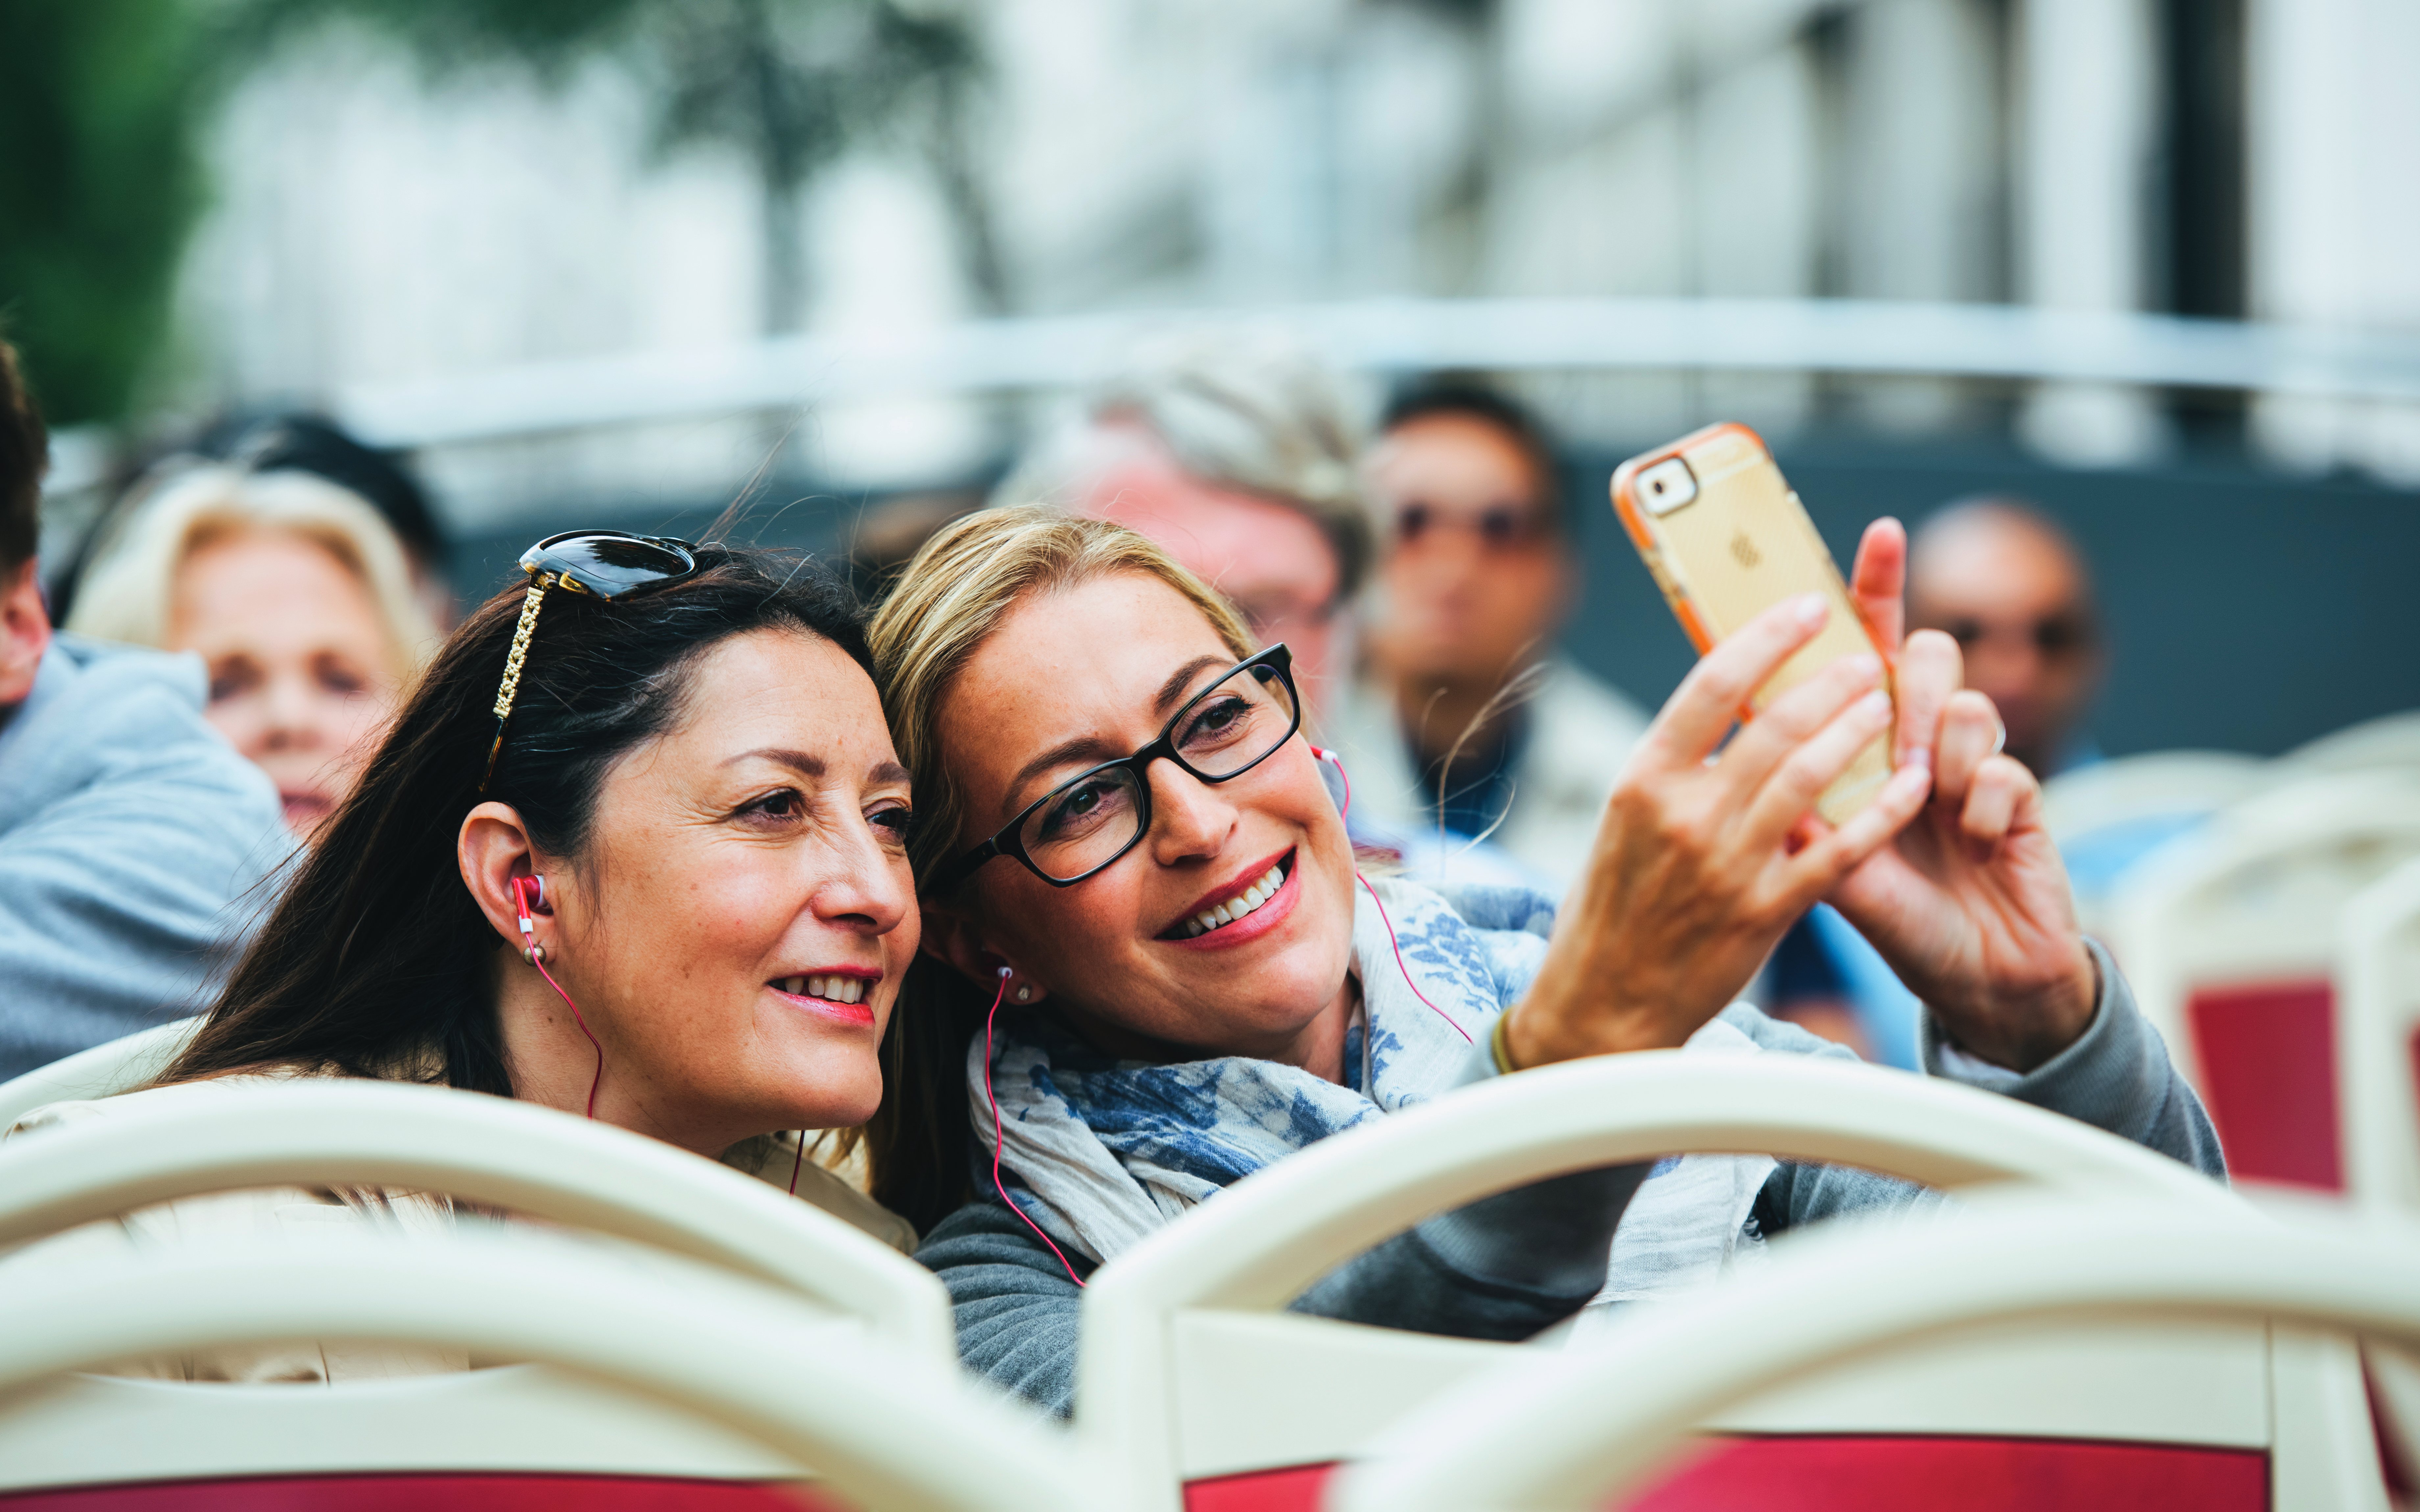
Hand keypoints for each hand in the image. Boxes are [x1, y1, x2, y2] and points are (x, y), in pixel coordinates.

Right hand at [1505, 592, 1932, 1068]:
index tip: (1808, 607)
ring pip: (1811, 778)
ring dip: (1858, 732)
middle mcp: (1686, 815)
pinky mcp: (1765, 913)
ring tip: (1888, 703)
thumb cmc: (1610, 908)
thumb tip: (1724, 711)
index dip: (1768, 637)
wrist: (1603, 1004)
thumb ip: (1674, 771)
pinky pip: (1839, 850)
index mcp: (1643, 781)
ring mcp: (1728, 864)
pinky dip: (1880, 813)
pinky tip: (1912, 785)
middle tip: (1868, 656)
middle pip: (1774, 724)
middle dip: (1831, 681)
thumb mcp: (1623, 822)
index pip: (1712, 684)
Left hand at [1824, 520, 2097, 1070]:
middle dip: (1909, 689)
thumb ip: (1799, 800)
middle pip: (1924, 656)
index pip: (1865, 651)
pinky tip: (1977, 845)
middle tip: (1898, 743)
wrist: (1974, 979)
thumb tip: (1747, 736)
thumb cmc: (1897, 917)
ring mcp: (1971, 765)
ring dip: (1941, 754)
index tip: (1880, 534)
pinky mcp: (2020, 794)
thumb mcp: (1828, 857)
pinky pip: (2002, 768)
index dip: (1874, 591)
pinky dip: (1983, 810)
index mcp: (1865, 747)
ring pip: (1963, 700)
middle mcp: (1918, 744)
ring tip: (1931, 808)